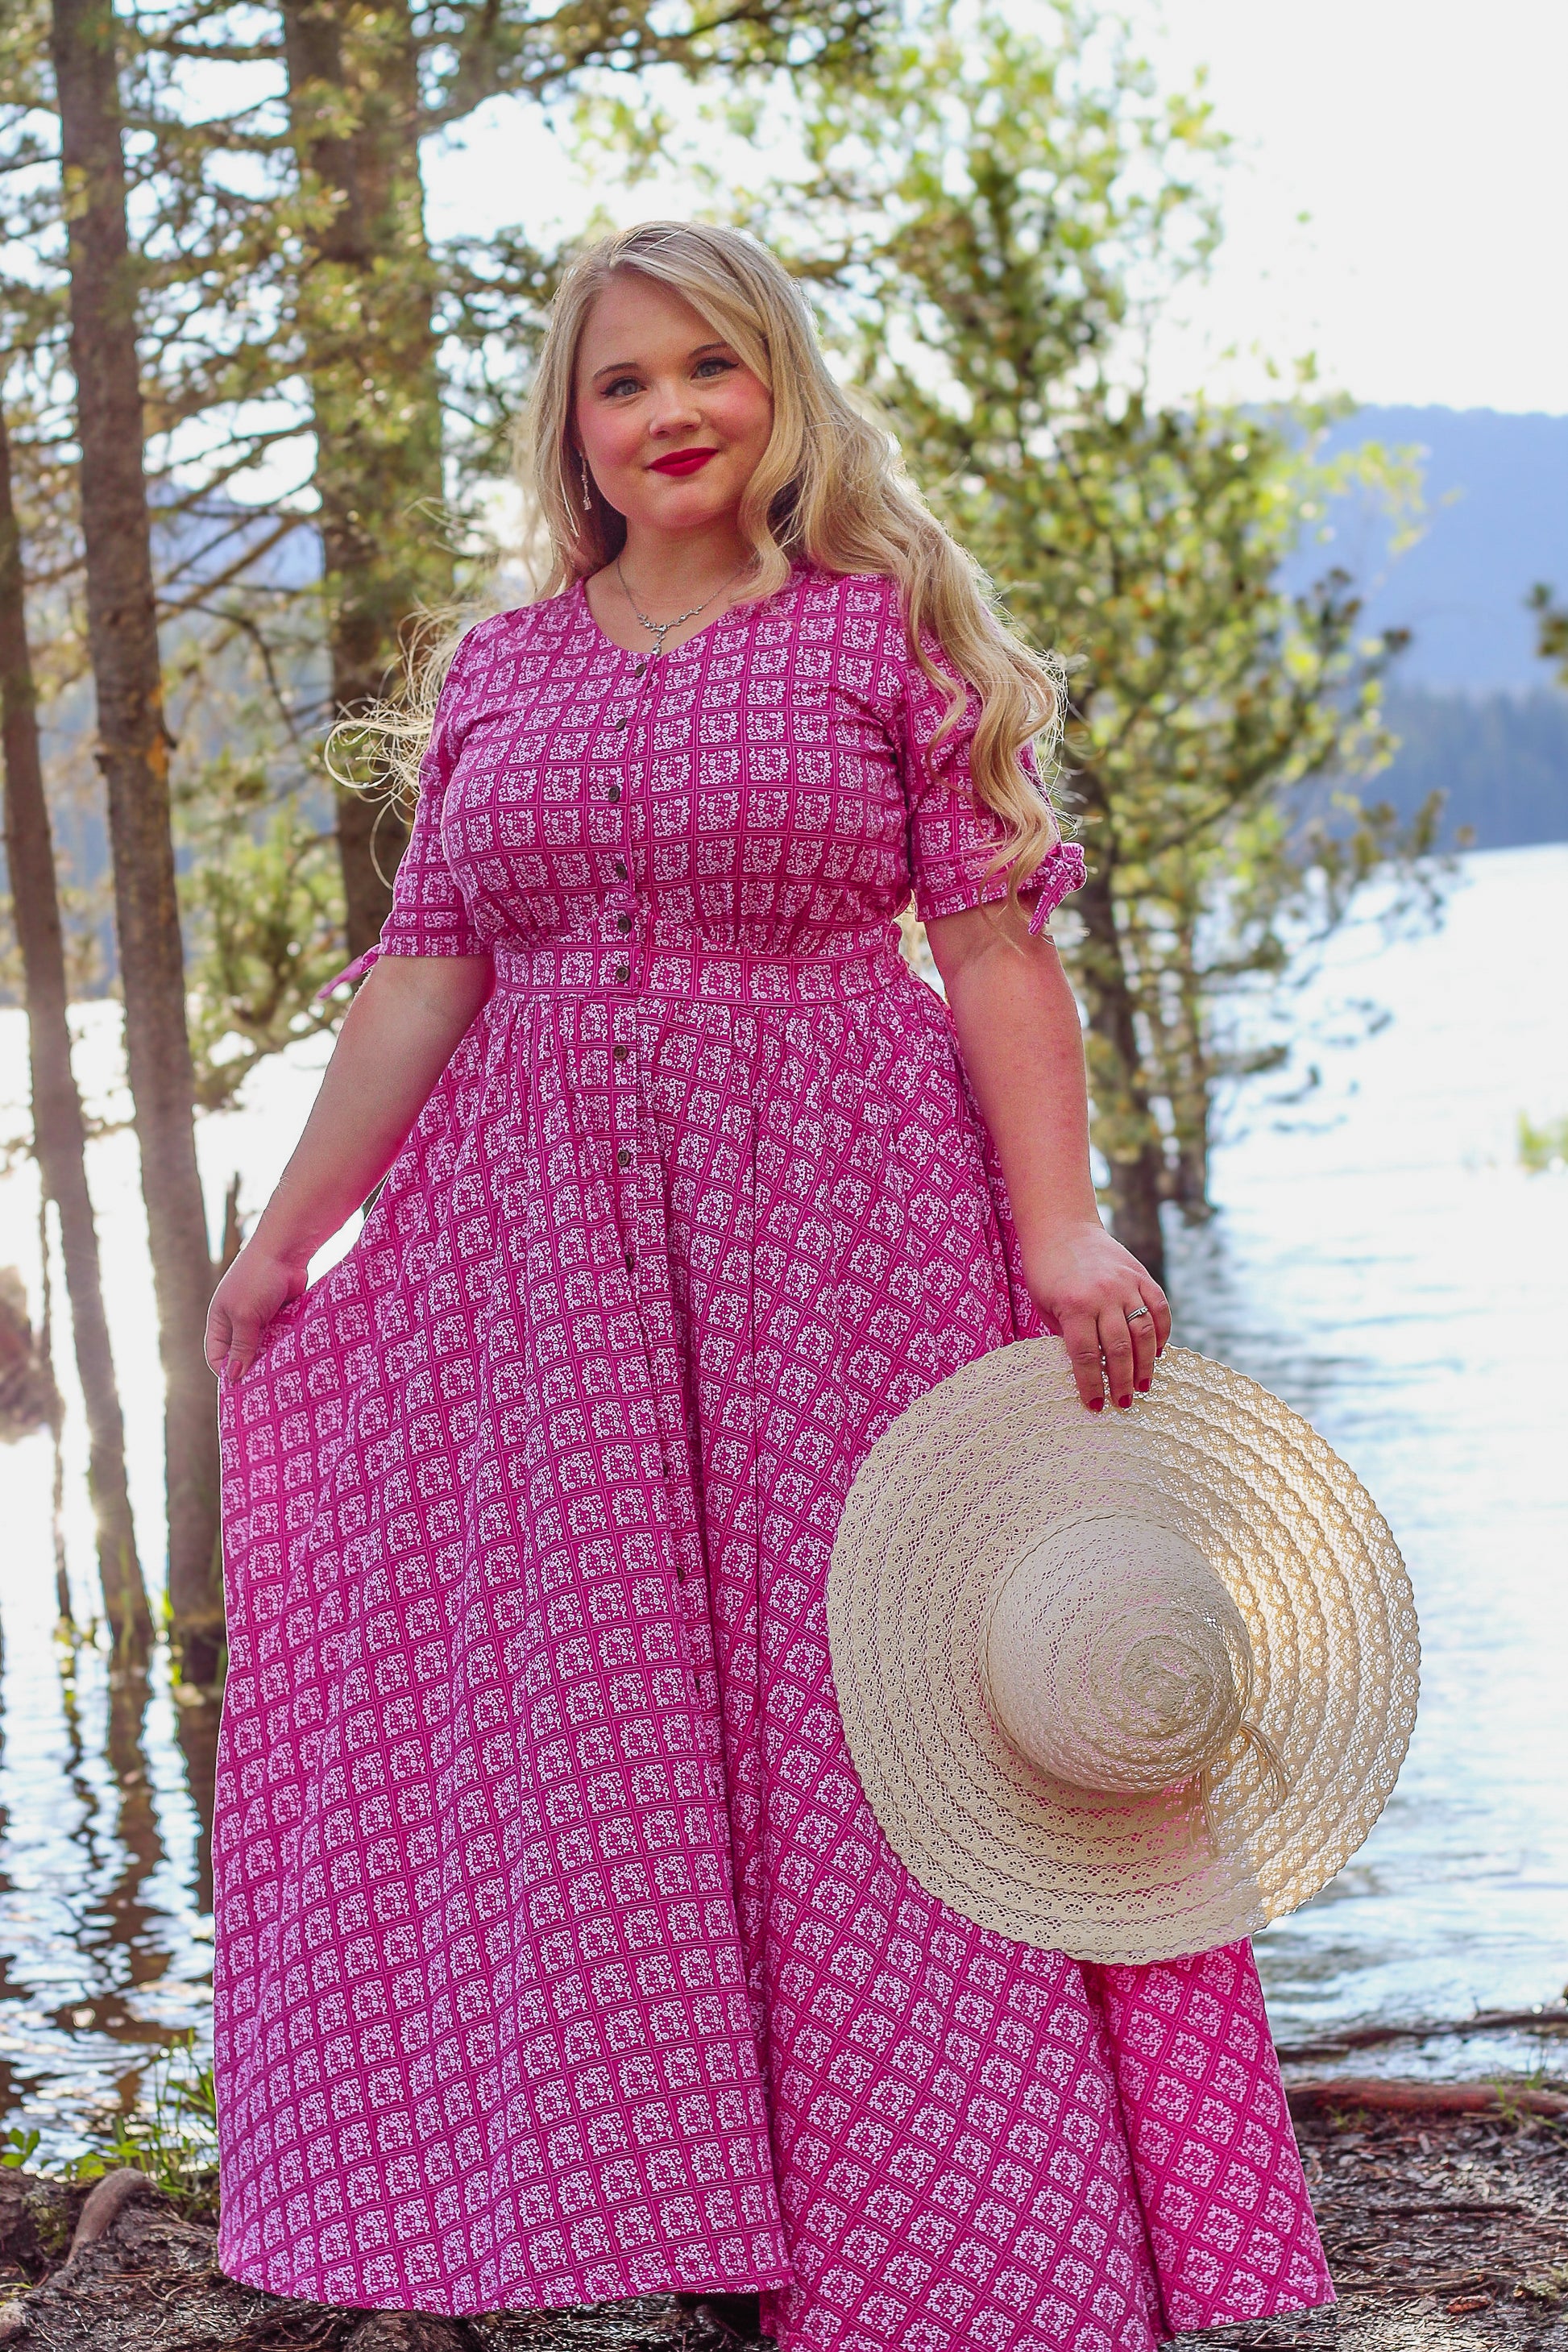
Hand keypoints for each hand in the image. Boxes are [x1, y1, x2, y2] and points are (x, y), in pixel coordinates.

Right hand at [204, 1237, 308, 1382]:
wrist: (286, 1251)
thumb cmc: (257, 1280)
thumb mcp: (245, 1316)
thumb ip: (242, 1347)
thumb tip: (233, 1377)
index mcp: (220, 1321)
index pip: (217, 1357)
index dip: (227, 1373)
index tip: (245, 1389)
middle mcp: (238, 1321)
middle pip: (242, 1354)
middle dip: (253, 1369)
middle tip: (268, 1389)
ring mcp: (260, 1318)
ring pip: (264, 1348)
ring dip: (272, 1359)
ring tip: (284, 1378)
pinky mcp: (281, 1315)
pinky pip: (281, 1338)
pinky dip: (286, 1347)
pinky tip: (296, 1360)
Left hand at [1023, 1219, 1171, 1411]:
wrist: (1062, 1227)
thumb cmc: (1046, 1272)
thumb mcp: (1046, 1307)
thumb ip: (1068, 1334)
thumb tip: (1089, 1369)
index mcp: (1074, 1304)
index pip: (1085, 1355)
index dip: (1091, 1384)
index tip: (1095, 1405)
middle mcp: (1103, 1294)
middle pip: (1119, 1347)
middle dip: (1122, 1381)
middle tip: (1124, 1403)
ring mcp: (1126, 1283)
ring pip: (1144, 1331)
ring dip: (1146, 1363)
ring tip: (1144, 1386)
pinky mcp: (1140, 1275)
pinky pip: (1159, 1307)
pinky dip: (1162, 1332)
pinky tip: (1157, 1352)